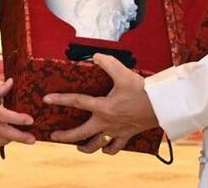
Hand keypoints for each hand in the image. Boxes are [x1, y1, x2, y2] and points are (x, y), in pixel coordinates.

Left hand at [43, 53, 158, 154]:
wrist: (160, 105)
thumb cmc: (141, 89)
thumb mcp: (123, 73)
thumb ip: (107, 63)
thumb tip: (95, 56)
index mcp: (102, 107)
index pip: (76, 102)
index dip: (60, 99)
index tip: (46, 99)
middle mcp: (106, 122)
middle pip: (80, 133)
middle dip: (65, 135)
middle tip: (54, 134)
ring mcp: (115, 131)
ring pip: (96, 145)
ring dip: (84, 147)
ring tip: (77, 146)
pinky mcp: (126, 135)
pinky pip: (115, 148)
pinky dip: (108, 150)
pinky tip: (103, 149)